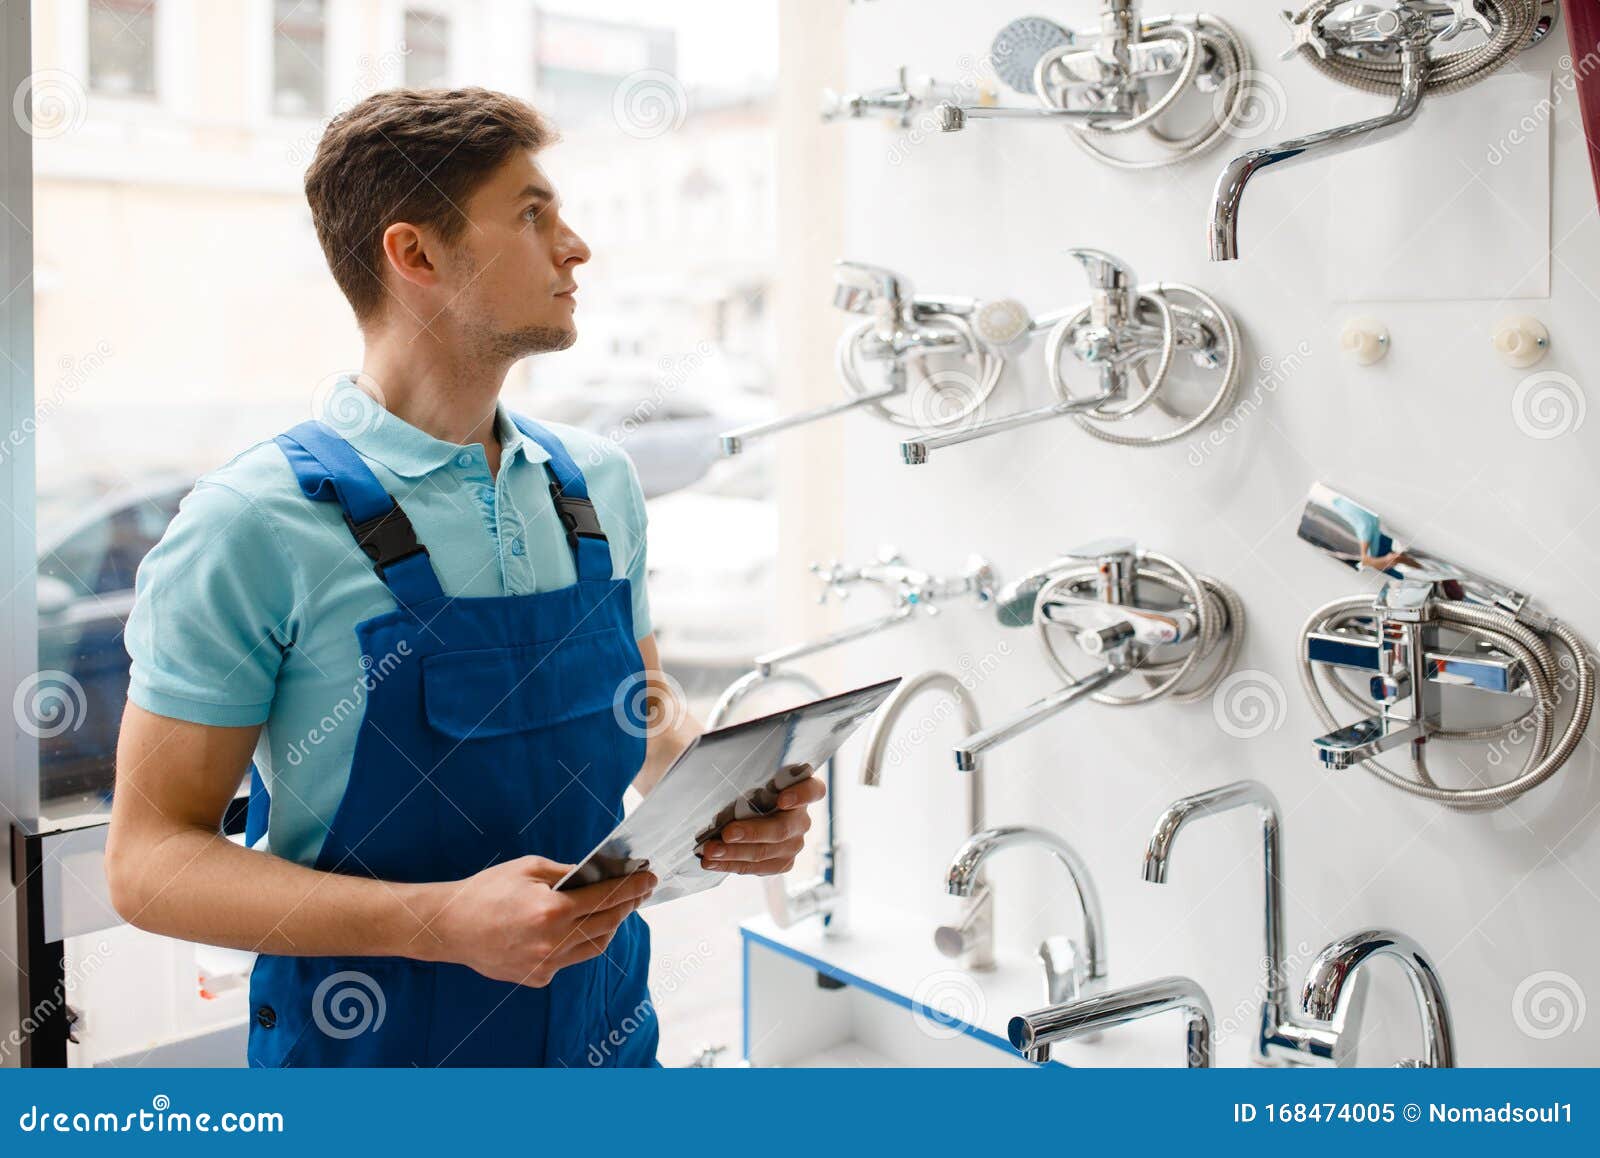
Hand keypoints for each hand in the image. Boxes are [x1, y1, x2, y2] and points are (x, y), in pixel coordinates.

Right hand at [414, 856, 655, 986]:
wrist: (449, 927)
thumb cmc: (486, 891)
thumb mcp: (529, 868)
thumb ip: (568, 873)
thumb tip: (598, 873)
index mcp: (552, 911)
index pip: (606, 898)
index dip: (632, 888)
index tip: (650, 878)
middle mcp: (553, 942)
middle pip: (607, 924)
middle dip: (627, 906)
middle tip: (639, 892)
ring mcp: (546, 965)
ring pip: (594, 947)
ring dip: (609, 927)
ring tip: (615, 910)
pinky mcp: (537, 978)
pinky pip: (570, 960)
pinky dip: (579, 943)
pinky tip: (578, 928)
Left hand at [699, 767, 824, 876]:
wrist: (739, 807)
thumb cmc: (743, 782)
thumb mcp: (745, 769)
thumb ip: (739, 762)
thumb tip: (716, 755)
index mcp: (801, 787)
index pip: (814, 790)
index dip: (801, 795)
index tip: (782, 800)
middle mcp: (801, 817)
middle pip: (783, 828)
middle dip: (753, 832)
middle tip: (727, 833)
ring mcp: (794, 842)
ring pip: (768, 851)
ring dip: (736, 853)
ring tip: (710, 851)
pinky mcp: (782, 861)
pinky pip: (759, 868)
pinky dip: (733, 864)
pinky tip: (713, 862)